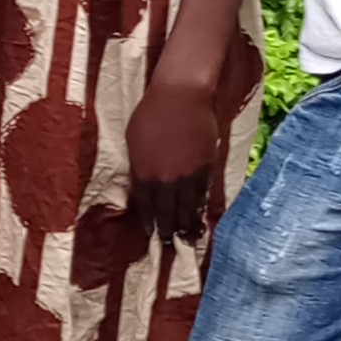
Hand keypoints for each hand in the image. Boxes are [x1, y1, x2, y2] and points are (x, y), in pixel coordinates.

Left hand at [124, 74, 224, 236]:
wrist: (182, 96)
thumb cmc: (151, 111)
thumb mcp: (134, 138)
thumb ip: (138, 163)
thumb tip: (141, 179)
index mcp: (143, 172)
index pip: (145, 204)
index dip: (148, 220)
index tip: (150, 233)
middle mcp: (165, 178)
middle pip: (167, 210)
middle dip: (167, 229)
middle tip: (169, 245)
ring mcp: (187, 174)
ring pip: (187, 206)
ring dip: (187, 225)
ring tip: (188, 239)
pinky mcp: (206, 166)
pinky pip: (203, 193)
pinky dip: (202, 207)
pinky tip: (201, 215)